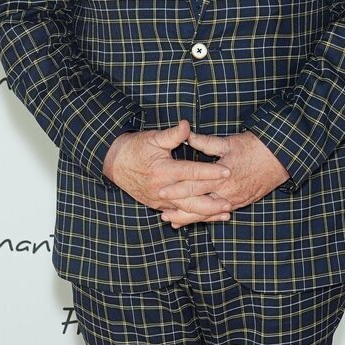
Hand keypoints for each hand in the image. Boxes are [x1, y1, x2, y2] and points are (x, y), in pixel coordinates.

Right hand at [102, 119, 232, 222]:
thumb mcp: (153, 138)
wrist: (114, 164)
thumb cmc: (135, 148)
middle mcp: (162, 188)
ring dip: (207, 214)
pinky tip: (208, 219)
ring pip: (187, 210)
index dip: (210, 172)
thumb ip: (172, 134)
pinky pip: (178, 214)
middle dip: (212, 202)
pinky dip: (193, 217)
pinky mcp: (158, 206)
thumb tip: (187, 125)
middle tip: (230, 202)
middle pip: (192, 199)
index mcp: (163, 170)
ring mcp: (160, 200)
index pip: (192, 172)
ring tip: (225, 214)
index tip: (227, 171)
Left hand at [158, 129, 289, 226]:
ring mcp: (235, 200)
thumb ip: (205, 142)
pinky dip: (208, 218)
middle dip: (180, 211)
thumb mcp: (228, 142)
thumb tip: (185, 135)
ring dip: (192, 218)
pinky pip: (221, 214)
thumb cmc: (254, 146)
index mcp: (221, 175)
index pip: (194, 185)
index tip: (161, 193)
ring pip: (209, 213)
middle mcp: (227, 191)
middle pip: (199, 206)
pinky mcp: (242, 203)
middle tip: (163, 215)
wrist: (280, 157)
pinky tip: (199, 220)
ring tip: (175, 222)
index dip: (176, 190)